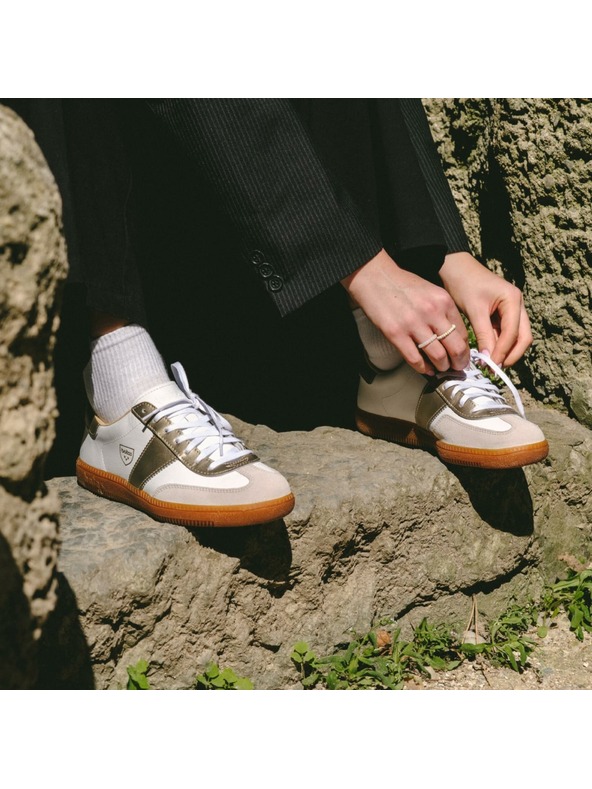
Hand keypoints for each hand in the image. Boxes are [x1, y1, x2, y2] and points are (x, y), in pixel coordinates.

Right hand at [342, 249, 469, 374]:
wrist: (375, 277)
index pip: (463, 333)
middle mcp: (432, 312)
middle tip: (457, 368)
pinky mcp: (396, 333)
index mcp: (444, 301)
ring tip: (440, 369)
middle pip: (455, 347)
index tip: (463, 356)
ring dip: (442, 367)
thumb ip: (442, 311)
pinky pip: (415, 359)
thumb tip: (451, 336)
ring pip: (438, 356)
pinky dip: (423, 369)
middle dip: (459, 362)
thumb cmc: (402, 285)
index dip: (465, 349)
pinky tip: (426, 369)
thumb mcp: (431, 291)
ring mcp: (413, 324)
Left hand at [439, 252, 531, 366]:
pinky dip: (498, 345)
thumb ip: (483, 335)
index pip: (513, 333)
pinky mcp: (503, 314)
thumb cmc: (464, 284)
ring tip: (490, 364)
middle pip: (523, 337)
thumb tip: (488, 359)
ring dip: (505, 351)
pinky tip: (487, 354)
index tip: (491, 366)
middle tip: (496, 369)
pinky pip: (505, 333)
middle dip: (511, 354)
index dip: (503, 351)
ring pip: (516, 337)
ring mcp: (512, 309)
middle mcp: (517, 305)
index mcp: (513, 300)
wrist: (455, 268)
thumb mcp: (474, 310)